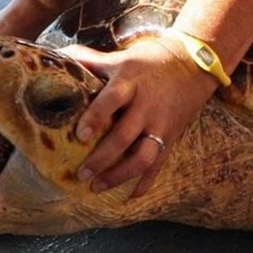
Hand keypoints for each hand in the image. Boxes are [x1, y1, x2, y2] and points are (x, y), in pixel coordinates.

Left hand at [63, 36, 217, 196]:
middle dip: (102, 158)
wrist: (194, 64)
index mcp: (131, 82)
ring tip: (97, 186)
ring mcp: (161, 124)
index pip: (112, 99)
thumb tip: (58, 56)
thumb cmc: (149, 61)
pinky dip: (146, 182)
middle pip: (125, 137)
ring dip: (120, 175)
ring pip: (143, 157)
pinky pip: (160, 164)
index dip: (96, 117)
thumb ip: (90, 60)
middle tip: (82, 173)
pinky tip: (131, 196)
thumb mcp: (121, 57)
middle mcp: (147, 106)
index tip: (80, 135)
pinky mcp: (171, 137)